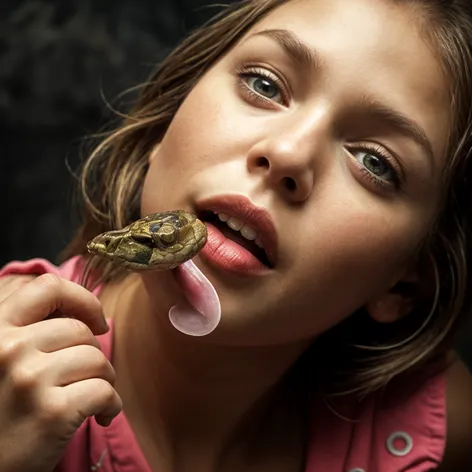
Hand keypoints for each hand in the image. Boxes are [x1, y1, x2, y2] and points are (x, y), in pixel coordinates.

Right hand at [0, 274, 121, 471]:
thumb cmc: (4, 408)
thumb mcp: (4, 358)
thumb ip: (32, 330)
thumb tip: (87, 312)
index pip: (48, 286)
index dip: (82, 299)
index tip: (97, 320)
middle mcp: (8, 349)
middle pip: (80, 330)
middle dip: (93, 353)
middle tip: (84, 377)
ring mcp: (29, 378)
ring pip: (97, 359)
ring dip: (103, 379)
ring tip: (87, 397)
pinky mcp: (52, 411)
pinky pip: (105, 391)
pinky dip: (111, 405)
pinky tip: (99, 416)